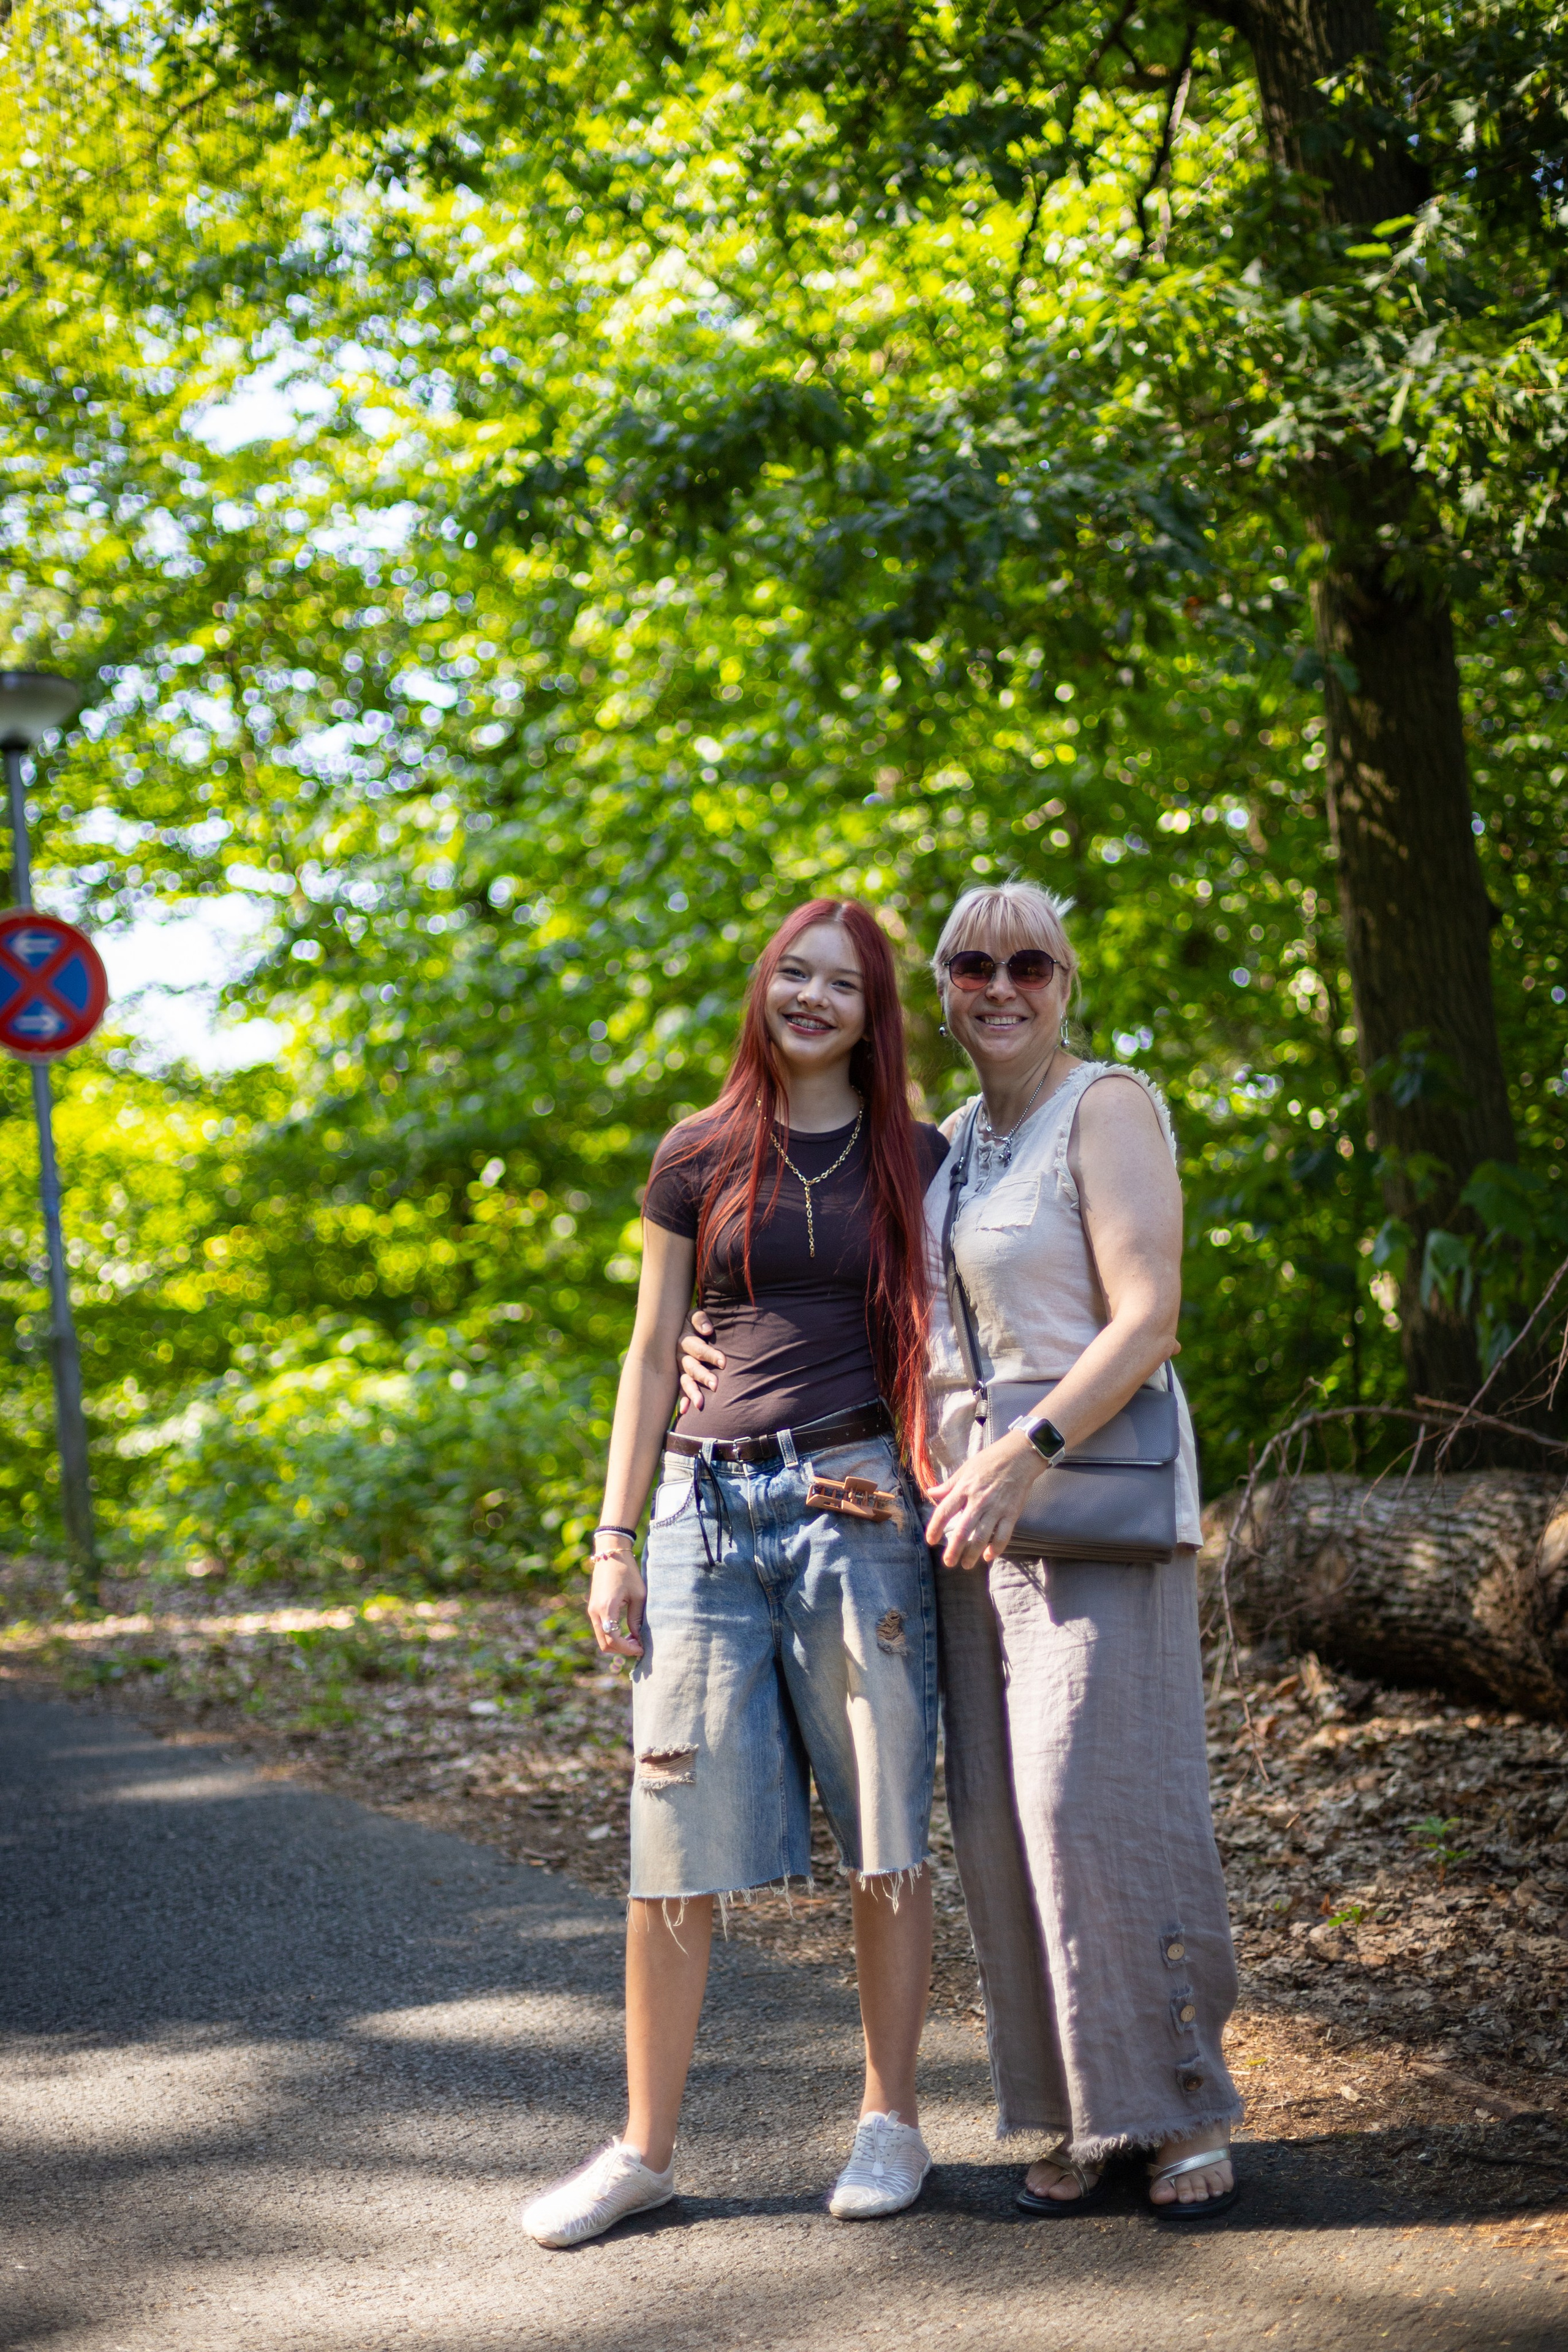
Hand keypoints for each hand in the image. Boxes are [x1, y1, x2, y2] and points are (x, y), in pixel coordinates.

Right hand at [588, 1539, 645, 1657]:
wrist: (611, 1552)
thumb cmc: (627, 1571)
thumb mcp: (638, 1595)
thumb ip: (636, 1618)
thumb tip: (638, 1637)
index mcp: (606, 1608)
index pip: (613, 1640)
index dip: (628, 1649)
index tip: (641, 1649)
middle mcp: (595, 1612)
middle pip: (605, 1644)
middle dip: (622, 1649)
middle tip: (639, 1645)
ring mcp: (592, 1610)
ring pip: (601, 1638)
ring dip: (617, 1643)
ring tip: (635, 1638)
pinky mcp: (593, 1607)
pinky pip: (601, 1629)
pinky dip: (612, 1635)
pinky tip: (626, 1631)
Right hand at [676, 1309, 724, 1416]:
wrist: (676, 1328)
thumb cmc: (694, 1323)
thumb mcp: (693, 1316)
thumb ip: (700, 1320)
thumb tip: (707, 1330)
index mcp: (685, 1340)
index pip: (698, 1348)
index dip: (710, 1355)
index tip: (724, 1363)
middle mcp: (680, 1356)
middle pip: (692, 1367)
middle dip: (703, 1376)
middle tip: (716, 1385)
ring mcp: (678, 1369)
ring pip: (684, 1381)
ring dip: (692, 1392)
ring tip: (700, 1404)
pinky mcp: (678, 1378)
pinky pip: (679, 1390)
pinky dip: (682, 1400)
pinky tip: (685, 1411)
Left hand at [924, 1431, 1044, 1570]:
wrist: (1019, 1456)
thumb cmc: (989, 1460)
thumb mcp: (965, 1469)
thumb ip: (949, 1484)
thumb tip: (931, 1493)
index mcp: (964, 1488)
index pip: (944, 1511)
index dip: (935, 1528)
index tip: (930, 1541)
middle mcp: (979, 1501)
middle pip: (962, 1530)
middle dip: (954, 1550)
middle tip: (948, 1562)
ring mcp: (996, 1508)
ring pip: (982, 1537)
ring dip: (973, 1554)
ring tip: (966, 1564)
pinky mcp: (1012, 1513)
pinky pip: (1003, 1535)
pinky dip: (996, 1548)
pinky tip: (989, 1556)